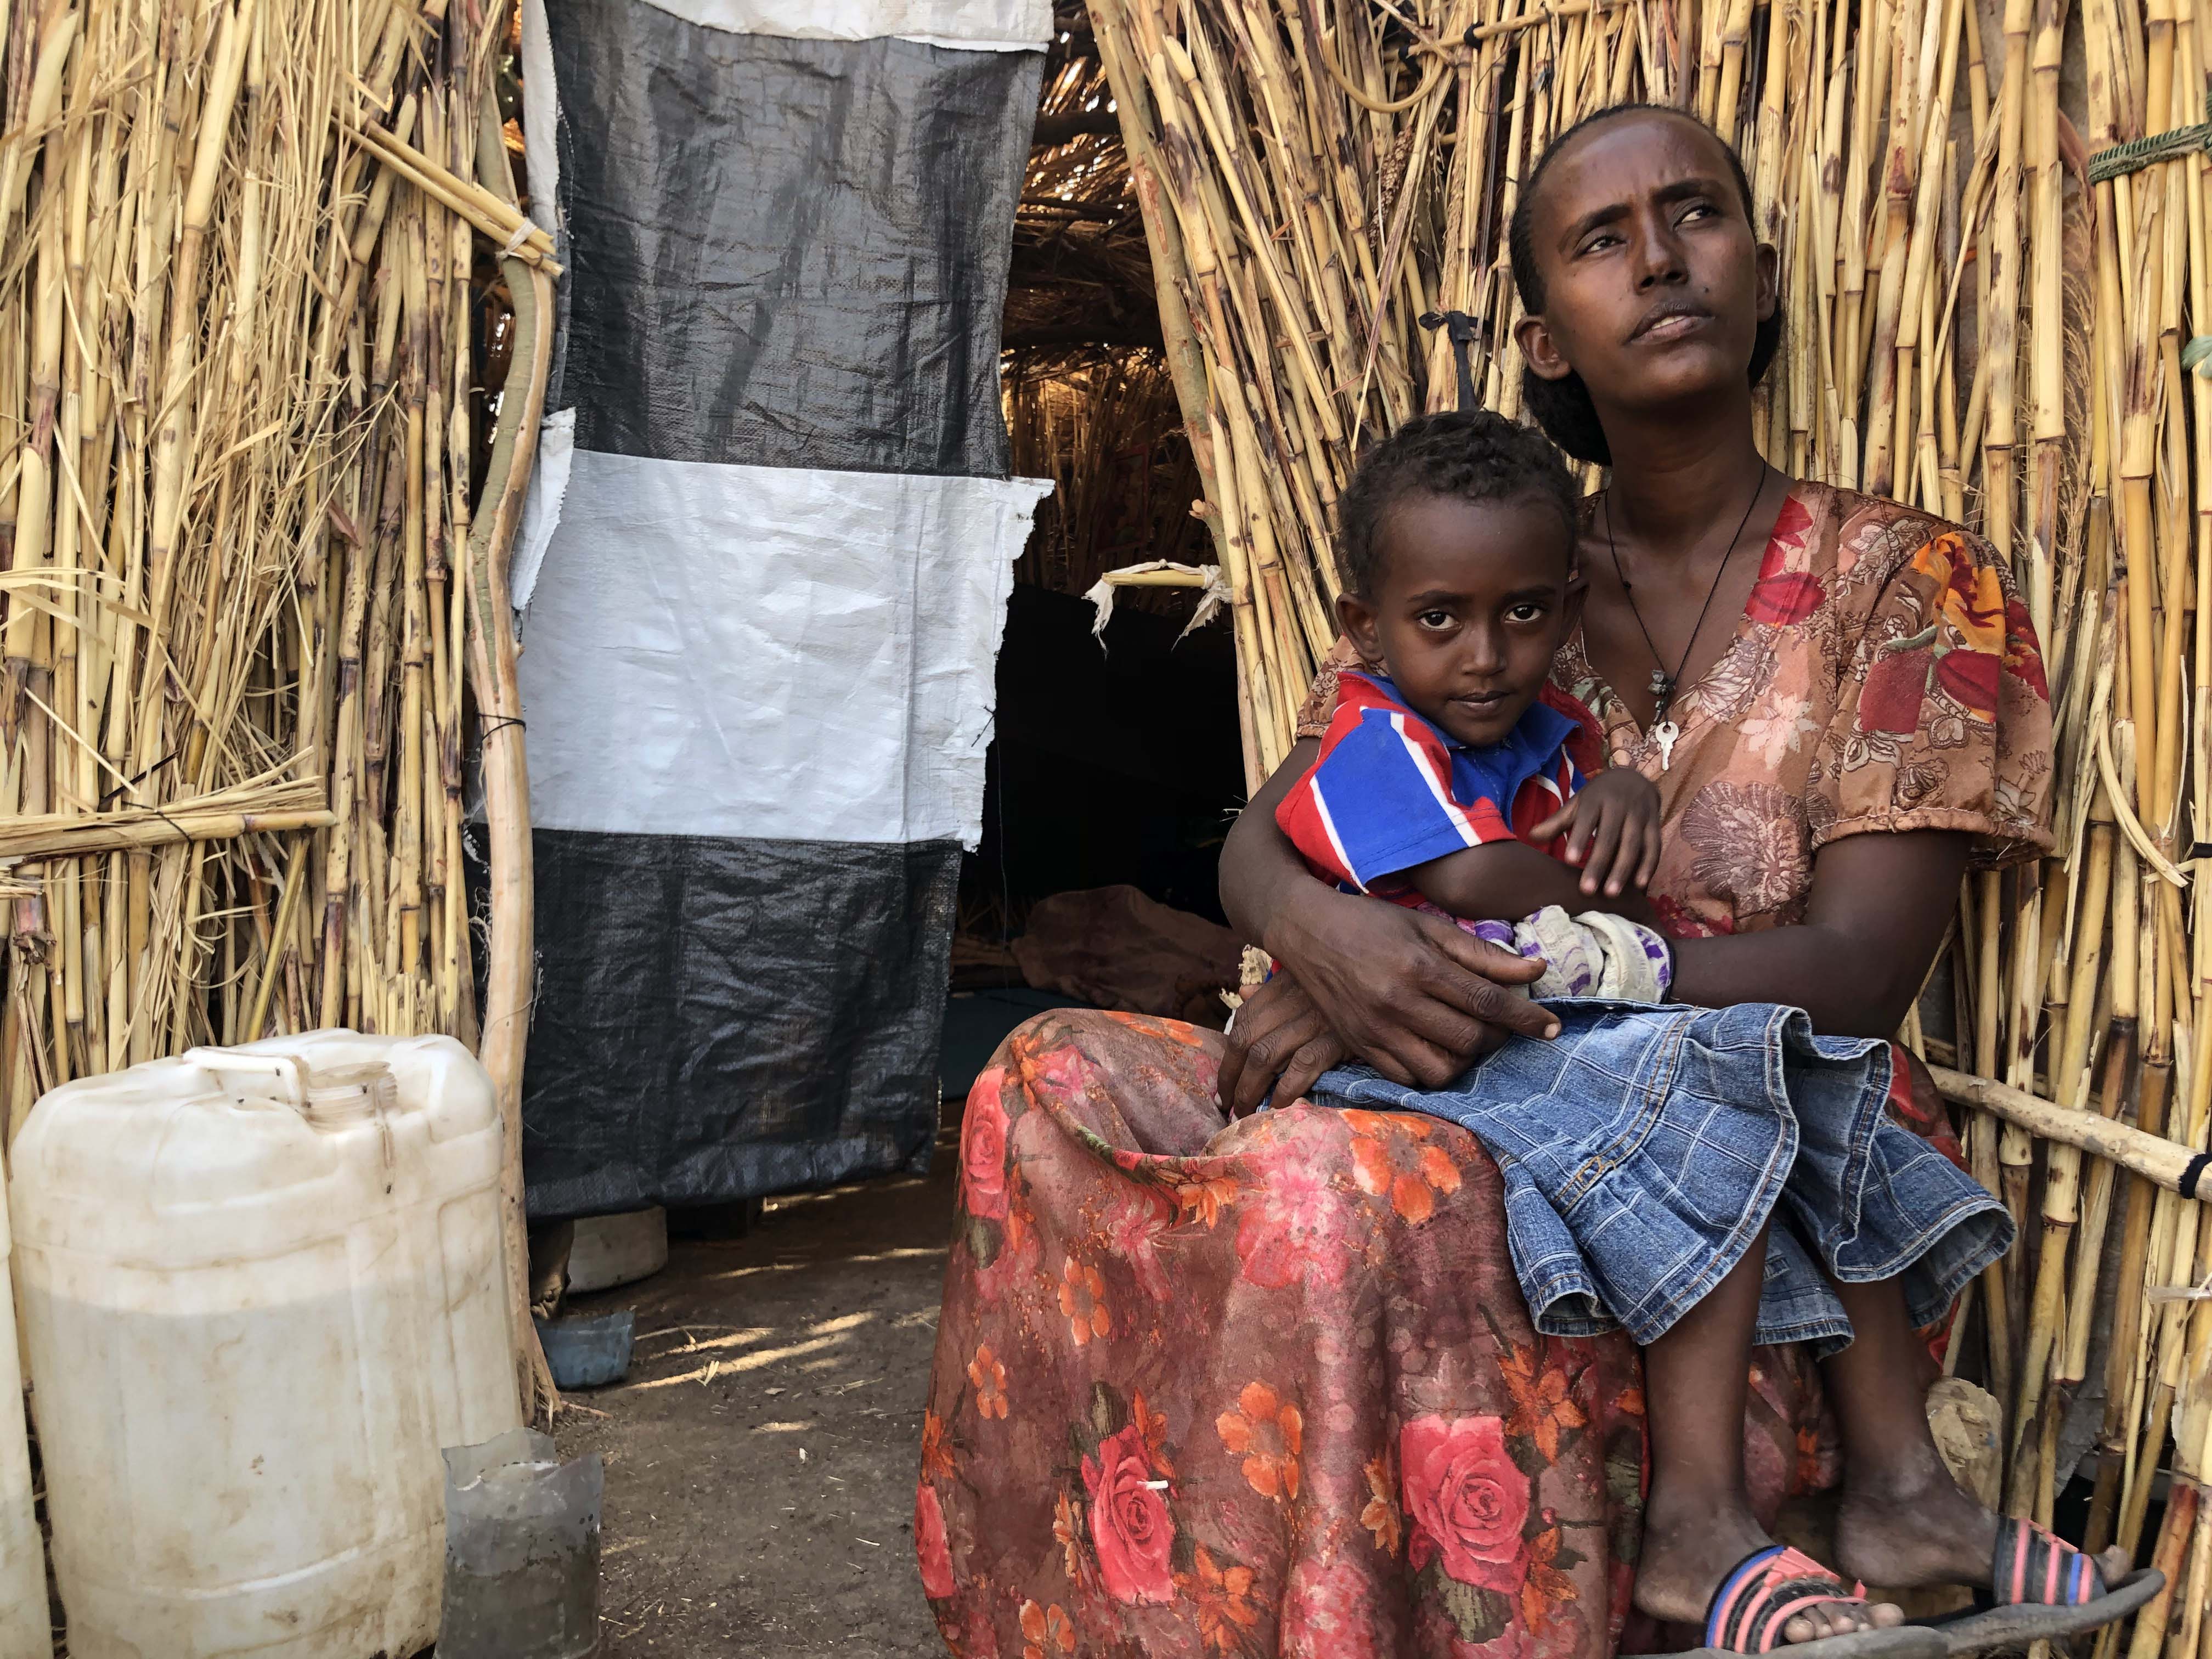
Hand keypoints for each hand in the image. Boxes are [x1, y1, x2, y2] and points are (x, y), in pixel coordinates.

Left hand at [1218, 975, 1347, 1118]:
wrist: (1393, 982)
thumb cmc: (1350, 983)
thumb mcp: (1308, 978)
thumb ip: (1275, 990)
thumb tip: (1244, 993)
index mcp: (1283, 986)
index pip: (1242, 1020)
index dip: (1228, 1056)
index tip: (1223, 1084)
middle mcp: (1293, 1000)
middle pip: (1247, 1040)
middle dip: (1232, 1078)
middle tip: (1229, 1106)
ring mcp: (1315, 1018)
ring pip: (1266, 1055)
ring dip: (1251, 1089)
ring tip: (1247, 1113)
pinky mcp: (1339, 1037)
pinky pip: (1303, 1065)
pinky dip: (1287, 1089)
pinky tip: (1280, 1107)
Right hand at [1219, 887, 1555, 1117]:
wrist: (1306, 930)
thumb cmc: (1372, 923)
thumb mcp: (1428, 926)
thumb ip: (1482, 953)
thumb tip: (1536, 969)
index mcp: (1419, 967)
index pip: (1488, 1003)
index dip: (1527, 1019)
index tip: (1553, 1028)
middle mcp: (1397, 1002)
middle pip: (1469, 1040)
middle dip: (1498, 1039)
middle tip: (1503, 1026)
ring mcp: (1375, 1029)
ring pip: (1441, 1070)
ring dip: (1466, 1060)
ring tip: (1468, 1038)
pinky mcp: (1359, 1046)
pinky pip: (1408, 1078)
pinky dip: (1431, 1070)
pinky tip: (1435, 1047)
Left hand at [1530, 769, 1661, 900]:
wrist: (1635, 778)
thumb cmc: (1599, 797)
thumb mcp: (1578, 804)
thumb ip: (1557, 821)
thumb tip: (1531, 836)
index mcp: (1596, 800)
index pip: (1586, 820)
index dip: (1579, 838)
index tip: (1569, 860)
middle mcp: (1620, 806)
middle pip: (1609, 837)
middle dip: (1598, 864)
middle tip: (1586, 890)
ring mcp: (1640, 815)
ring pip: (1633, 845)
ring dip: (1623, 871)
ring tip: (1610, 894)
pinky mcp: (1655, 825)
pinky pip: (1654, 847)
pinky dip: (1648, 866)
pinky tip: (1639, 886)